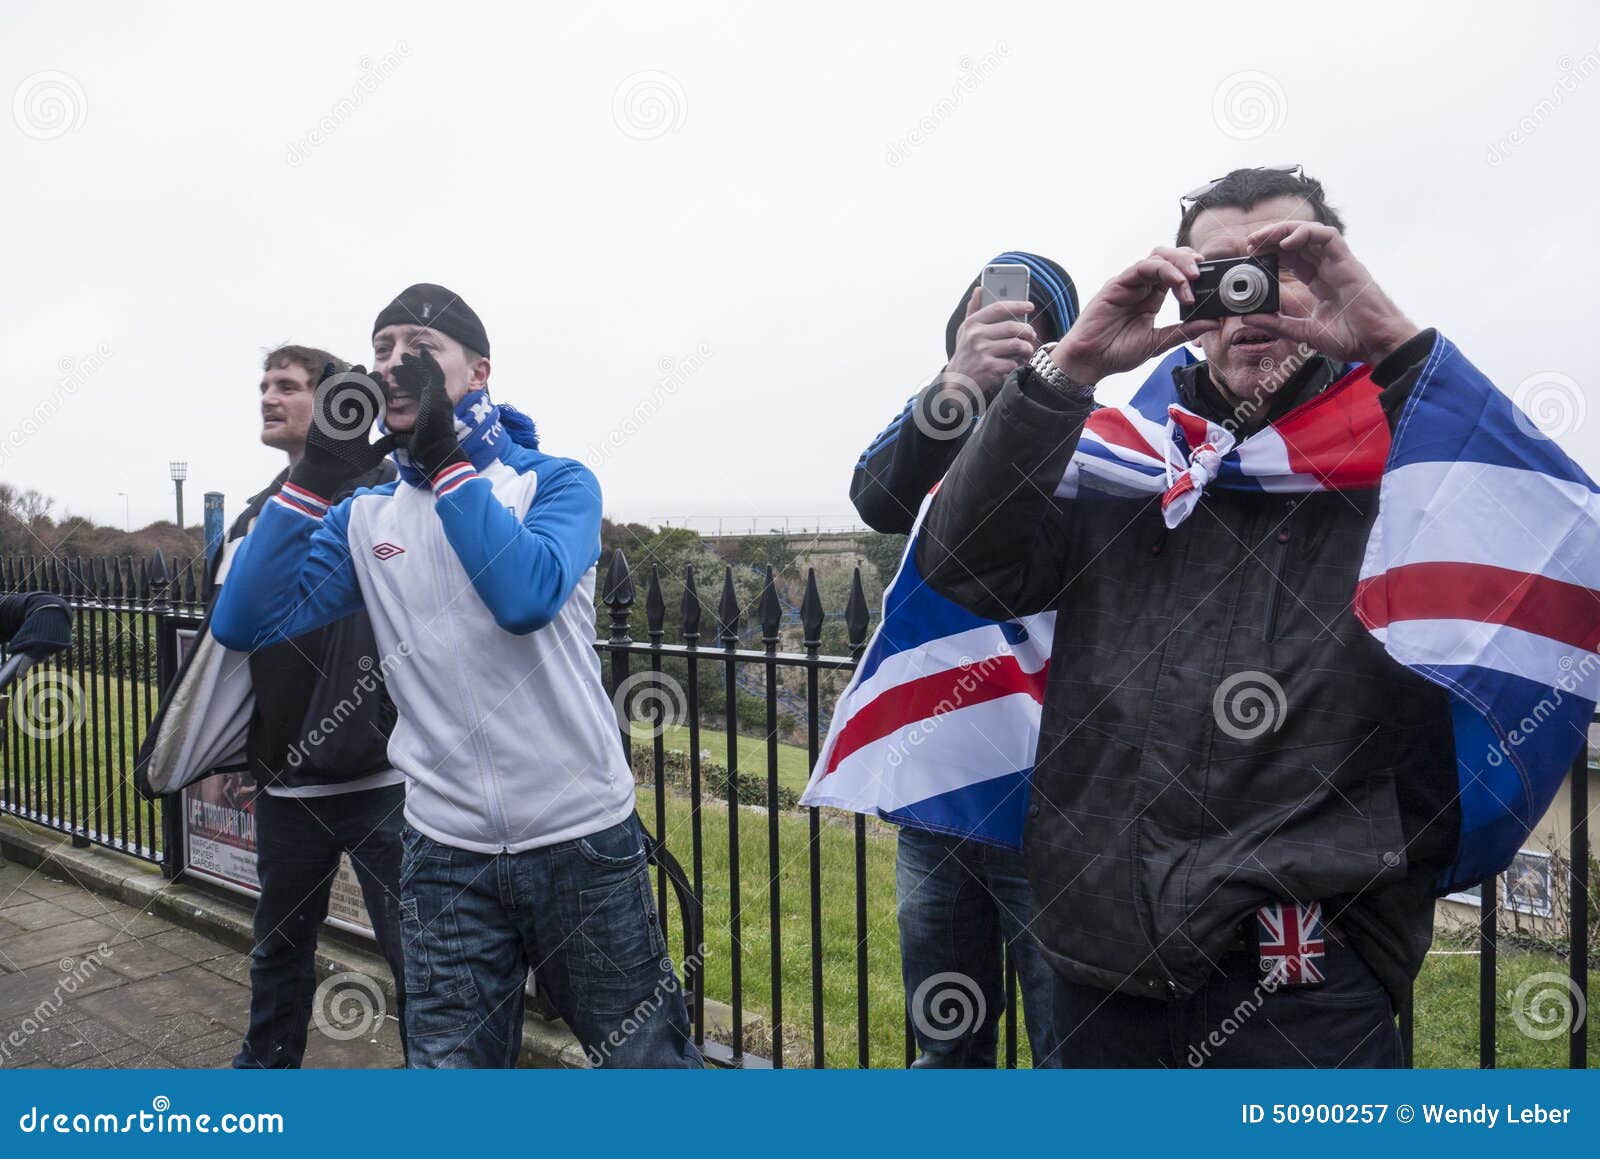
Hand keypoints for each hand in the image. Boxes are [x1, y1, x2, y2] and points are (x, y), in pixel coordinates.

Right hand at [287, 363, 393, 498]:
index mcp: (362, 424)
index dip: (380, 395)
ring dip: (352, 378)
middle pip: (360, 396)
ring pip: (345, 392)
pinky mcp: (321, 413)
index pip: (373, 406)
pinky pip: (323, 394)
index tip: (387, 385)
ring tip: (359, 367)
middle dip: (368, 385)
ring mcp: (335, 413)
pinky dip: (325, 380)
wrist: (325, 473)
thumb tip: (402, 438)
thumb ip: (385, 446)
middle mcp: (350, 416)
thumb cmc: (348, 466)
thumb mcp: (371, 456)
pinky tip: (330, 366)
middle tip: (377, 374)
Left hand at [389, 348, 466, 478]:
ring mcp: (439, 396)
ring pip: (429, 374)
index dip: (408, 381)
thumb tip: (392, 440)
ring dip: (417, 363)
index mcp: (432, 409)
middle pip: (425, 379)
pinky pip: (434, 373)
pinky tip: (421, 352)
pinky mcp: (438, 394)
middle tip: (401, 361)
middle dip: (412, 369)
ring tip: (406, 355)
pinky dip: (428, 362)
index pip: (420, 390)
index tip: (397, 376)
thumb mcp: (409, 440)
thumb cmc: (425, 450)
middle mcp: (439, 400)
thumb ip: (401, 437)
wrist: (436, 451)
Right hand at [944, 287, 1038, 396]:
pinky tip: (1016, 364)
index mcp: (972, 323)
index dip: (1017, 305)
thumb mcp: (965, 330)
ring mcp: (982, 352)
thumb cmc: (965, 352)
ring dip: (1026, 348)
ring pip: (1016, 344)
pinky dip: (1018, 364)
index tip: (1030, 306)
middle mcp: (976, 336)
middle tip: (1031, 334)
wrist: (957, 380)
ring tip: (1026, 350)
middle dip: (1027, 331)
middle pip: (1012, 327)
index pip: (999, 308)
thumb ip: (973, 309)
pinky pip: (1013, 362)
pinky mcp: (988, 368)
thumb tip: (979, 289)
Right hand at [1049, 247, 1220, 386]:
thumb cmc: (1117, 353)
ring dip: (1179, 263)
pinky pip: (1143, 267)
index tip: (1213, 278)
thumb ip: (1184, 331)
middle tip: (1204, 273)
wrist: (1090, 362)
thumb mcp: (1159, 342)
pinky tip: (1179, 284)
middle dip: (1189, 261)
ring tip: (1194, 279)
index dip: (1193, 269)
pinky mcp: (1117, 285)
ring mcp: (1129, 283)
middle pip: (1168, 257)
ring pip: (1157, 257)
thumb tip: (1212, 322)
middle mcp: (1141, 286)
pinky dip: (1165, 271)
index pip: (1176, 272)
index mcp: (1151, 297)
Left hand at [1237, 221, 1417, 367]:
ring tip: (1263, 239)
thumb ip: (1278, 324)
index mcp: (1320, 281)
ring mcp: (1339, 263)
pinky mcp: (1348, 263)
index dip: (1272, 253)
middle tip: (1251, 243)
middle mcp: (1329, 268)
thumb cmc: (1352, 339)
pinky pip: (1328, 237)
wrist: (1378, 344)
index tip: (1251, 256)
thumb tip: (1249, 317)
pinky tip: (1287, 242)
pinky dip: (1307, 233)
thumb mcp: (1304, 332)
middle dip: (1273, 238)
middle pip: (1299, 242)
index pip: (1292, 258)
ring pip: (1311, 233)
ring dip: (1285, 230)